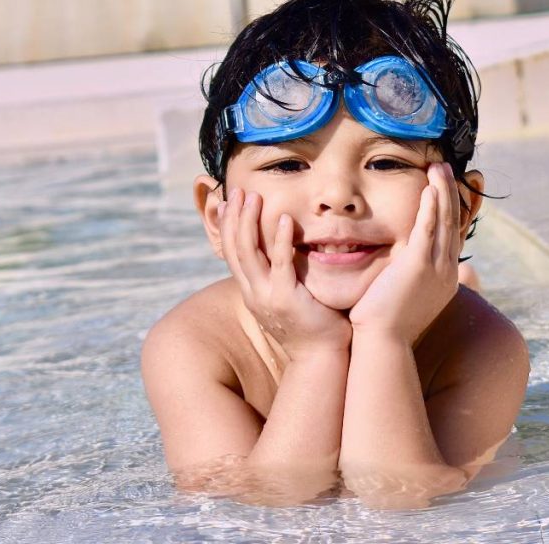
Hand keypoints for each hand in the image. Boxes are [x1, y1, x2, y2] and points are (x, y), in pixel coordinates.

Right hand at [220, 188, 352, 358]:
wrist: (321, 357)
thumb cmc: (312, 325)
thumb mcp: (287, 297)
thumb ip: (281, 275)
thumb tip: (281, 254)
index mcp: (251, 291)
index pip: (230, 253)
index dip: (227, 226)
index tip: (227, 202)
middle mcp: (252, 293)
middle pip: (233, 248)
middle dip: (234, 217)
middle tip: (237, 191)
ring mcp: (266, 296)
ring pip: (248, 253)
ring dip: (249, 222)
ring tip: (253, 198)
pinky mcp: (285, 299)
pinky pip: (280, 264)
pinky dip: (280, 240)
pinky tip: (284, 219)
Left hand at [348, 163, 461, 345]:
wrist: (383, 343)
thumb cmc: (386, 326)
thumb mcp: (405, 299)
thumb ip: (408, 280)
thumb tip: (403, 271)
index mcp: (445, 279)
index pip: (450, 236)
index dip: (450, 210)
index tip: (447, 189)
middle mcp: (446, 272)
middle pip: (452, 223)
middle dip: (450, 193)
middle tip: (445, 169)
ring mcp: (436, 269)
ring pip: (443, 222)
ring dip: (442, 192)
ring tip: (439, 168)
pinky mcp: (418, 266)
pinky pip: (427, 230)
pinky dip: (430, 208)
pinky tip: (430, 189)